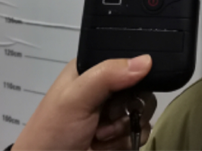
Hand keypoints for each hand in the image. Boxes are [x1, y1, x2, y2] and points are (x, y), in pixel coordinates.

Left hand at [13, 55, 156, 150]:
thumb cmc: (54, 130)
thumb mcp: (76, 98)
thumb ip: (107, 75)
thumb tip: (147, 60)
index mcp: (92, 69)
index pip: (128, 61)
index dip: (133, 74)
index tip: (124, 89)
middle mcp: (106, 89)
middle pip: (141, 88)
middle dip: (128, 107)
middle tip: (107, 117)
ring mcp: (113, 113)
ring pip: (143, 112)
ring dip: (123, 128)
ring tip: (100, 136)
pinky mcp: (119, 135)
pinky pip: (140, 133)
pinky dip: (124, 142)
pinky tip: (104, 146)